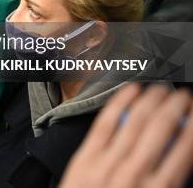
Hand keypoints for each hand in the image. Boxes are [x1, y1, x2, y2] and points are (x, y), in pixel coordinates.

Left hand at [60, 84, 192, 187]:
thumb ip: (168, 182)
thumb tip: (181, 150)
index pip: (184, 151)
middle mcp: (134, 176)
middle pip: (160, 129)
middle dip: (175, 106)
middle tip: (183, 95)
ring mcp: (107, 165)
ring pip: (134, 122)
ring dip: (152, 100)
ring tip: (162, 89)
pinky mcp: (85, 158)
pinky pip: (104, 124)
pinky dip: (120, 104)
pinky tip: (131, 90)